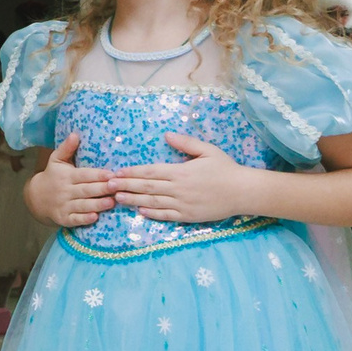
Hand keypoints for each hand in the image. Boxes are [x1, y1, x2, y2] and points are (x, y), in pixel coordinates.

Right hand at [26, 134, 113, 228]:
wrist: (35, 198)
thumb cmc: (52, 176)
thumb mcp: (56, 161)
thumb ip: (67, 148)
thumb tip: (75, 134)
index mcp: (66, 176)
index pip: (84, 175)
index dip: (98, 174)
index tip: (112, 174)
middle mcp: (64, 190)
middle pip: (86, 190)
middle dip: (102, 189)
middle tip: (117, 187)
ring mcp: (63, 205)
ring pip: (83, 205)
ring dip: (97, 204)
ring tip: (112, 202)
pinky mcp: (63, 218)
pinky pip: (75, 219)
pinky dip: (84, 219)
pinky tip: (95, 217)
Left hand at [109, 134, 252, 224]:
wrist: (244, 191)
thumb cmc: (226, 169)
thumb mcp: (207, 150)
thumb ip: (186, 143)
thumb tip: (166, 134)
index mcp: (180, 171)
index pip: (150, 171)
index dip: (131, 172)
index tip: (116, 171)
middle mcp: (178, 188)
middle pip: (146, 186)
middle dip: (125, 185)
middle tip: (107, 185)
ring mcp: (183, 203)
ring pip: (152, 202)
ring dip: (133, 199)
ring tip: (117, 198)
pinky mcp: (189, 216)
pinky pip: (166, 215)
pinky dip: (152, 213)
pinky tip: (140, 211)